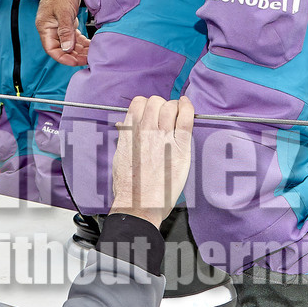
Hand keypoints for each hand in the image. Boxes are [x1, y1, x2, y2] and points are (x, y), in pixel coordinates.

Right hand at [35, 0, 87, 65]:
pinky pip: (73, 36)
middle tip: (89, 58)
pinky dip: (81, 41)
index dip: (64, 58)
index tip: (77, 62)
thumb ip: (65, 31)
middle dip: (75, 55)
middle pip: (62, 48)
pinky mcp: (67, 22)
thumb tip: (66, 49)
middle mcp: (51, 29)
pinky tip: (90, 44)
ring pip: (69, 43)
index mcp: (45, 27)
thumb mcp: (64, 12)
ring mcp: (59, 25)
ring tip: (92, 53)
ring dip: (80, 49)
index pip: (52, 49)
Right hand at [109, 95, 195, 227]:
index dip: (146, 105)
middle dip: (161, 106)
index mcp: (129, 133)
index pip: (138, 103)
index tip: (152, 113)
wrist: (138, 205)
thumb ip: (125, 140)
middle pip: (155, 101)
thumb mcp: (119, 157)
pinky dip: (188, 108)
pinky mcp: (179, 148)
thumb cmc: (128, 188)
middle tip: (166, 117)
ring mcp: (162, 138)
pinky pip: (185, 119)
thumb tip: (125, 129)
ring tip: (177, 117)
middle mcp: (145, 131)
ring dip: (174, 108)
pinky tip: (186, 106)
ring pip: (169, 106)